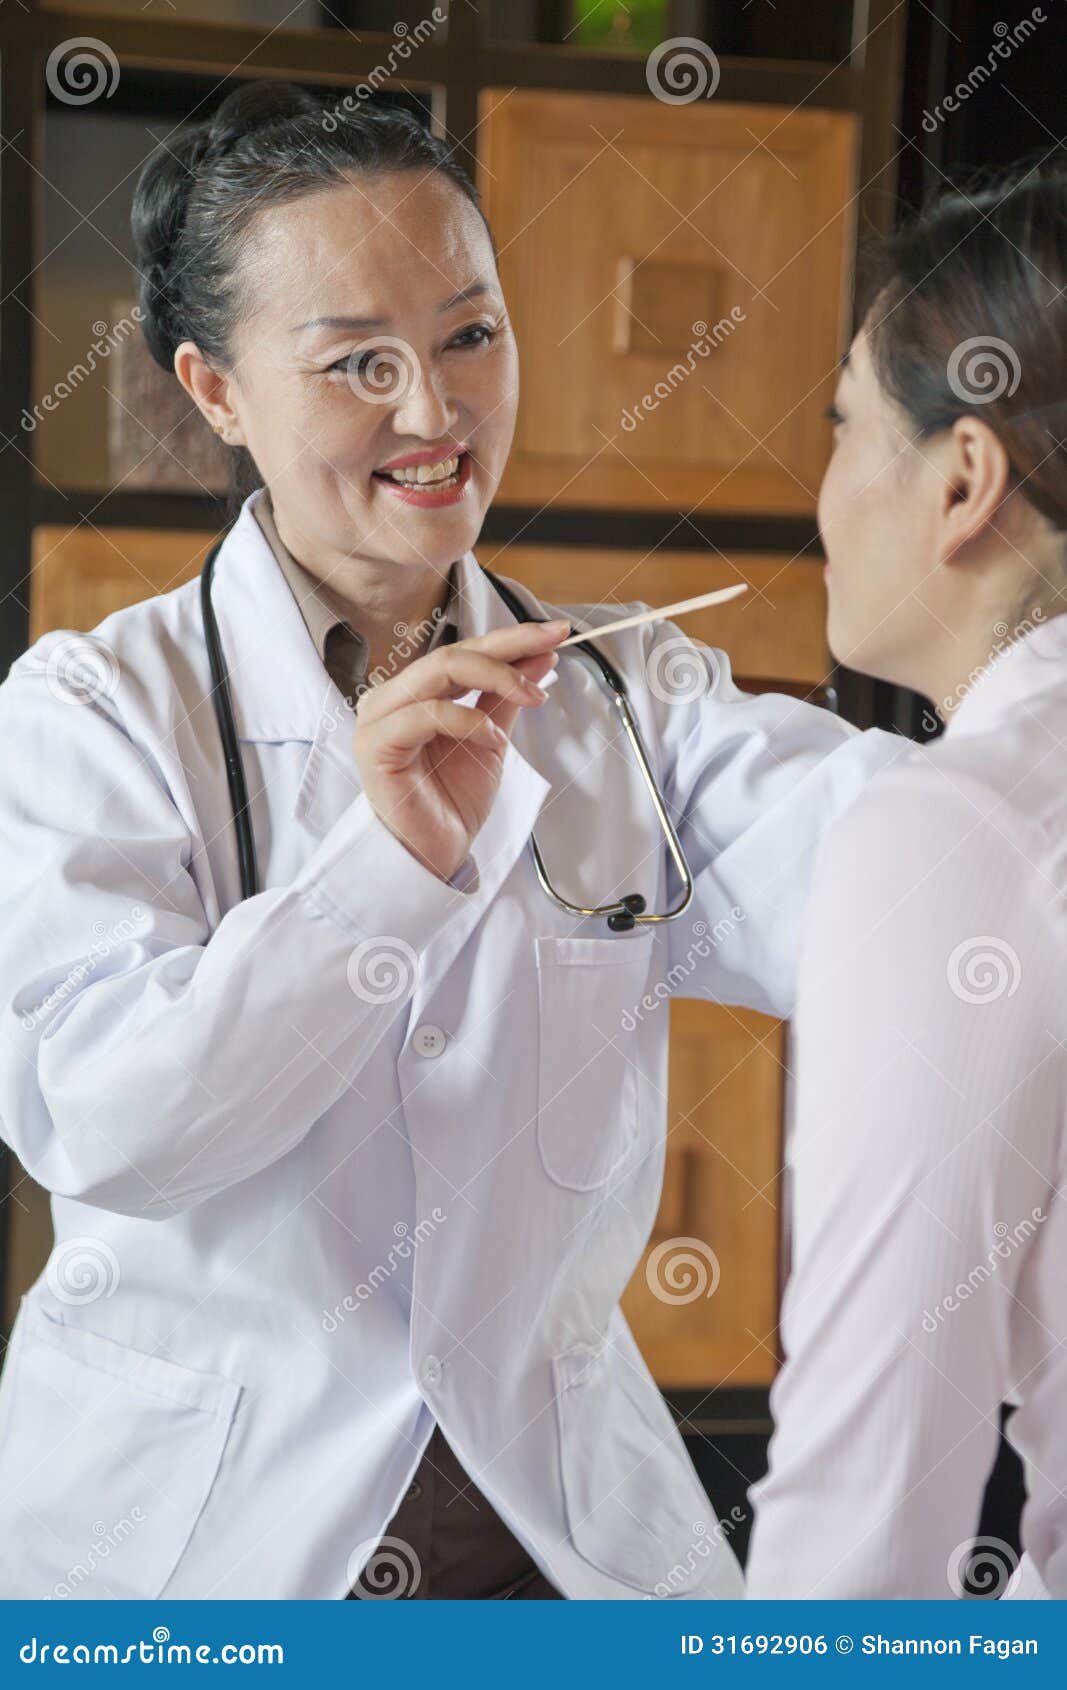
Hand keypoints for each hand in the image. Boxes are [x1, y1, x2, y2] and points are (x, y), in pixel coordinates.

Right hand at [351, 618, 569, 882]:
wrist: (434, 854)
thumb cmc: (452, 800)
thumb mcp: (491, 739)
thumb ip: (508, 697)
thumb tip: (542, 656)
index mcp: (416, 692)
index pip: (465, 651)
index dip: (511, 638)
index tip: (555, 633)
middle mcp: (393, 697)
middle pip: (453, 653)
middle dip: (508, 647)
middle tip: (551, 650)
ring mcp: (380, 718)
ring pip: (439, 671)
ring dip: (496, 679)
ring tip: (532, 698)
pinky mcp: (375, 745)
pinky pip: (427, 714)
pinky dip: (469, 721)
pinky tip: (494, 739)